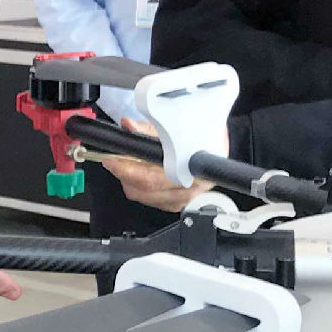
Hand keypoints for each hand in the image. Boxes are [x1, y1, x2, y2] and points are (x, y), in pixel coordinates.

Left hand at [94, 118, 214, 214]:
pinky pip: (150, 200)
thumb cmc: (202, 137)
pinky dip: (141, 188)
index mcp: (191, 170)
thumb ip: (149, 128)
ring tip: (128, 164)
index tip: (112, 160)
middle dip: (124, 175)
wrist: (218, 147)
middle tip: (114, 159)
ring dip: (131, 182)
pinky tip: (142, 174)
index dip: (128, 170)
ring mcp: (182, 199)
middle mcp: (188, 189)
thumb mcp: (176, 126)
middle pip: (144, 191)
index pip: (151, 178)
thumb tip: (129, 126)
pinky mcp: (176, 204)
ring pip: (144, 197)